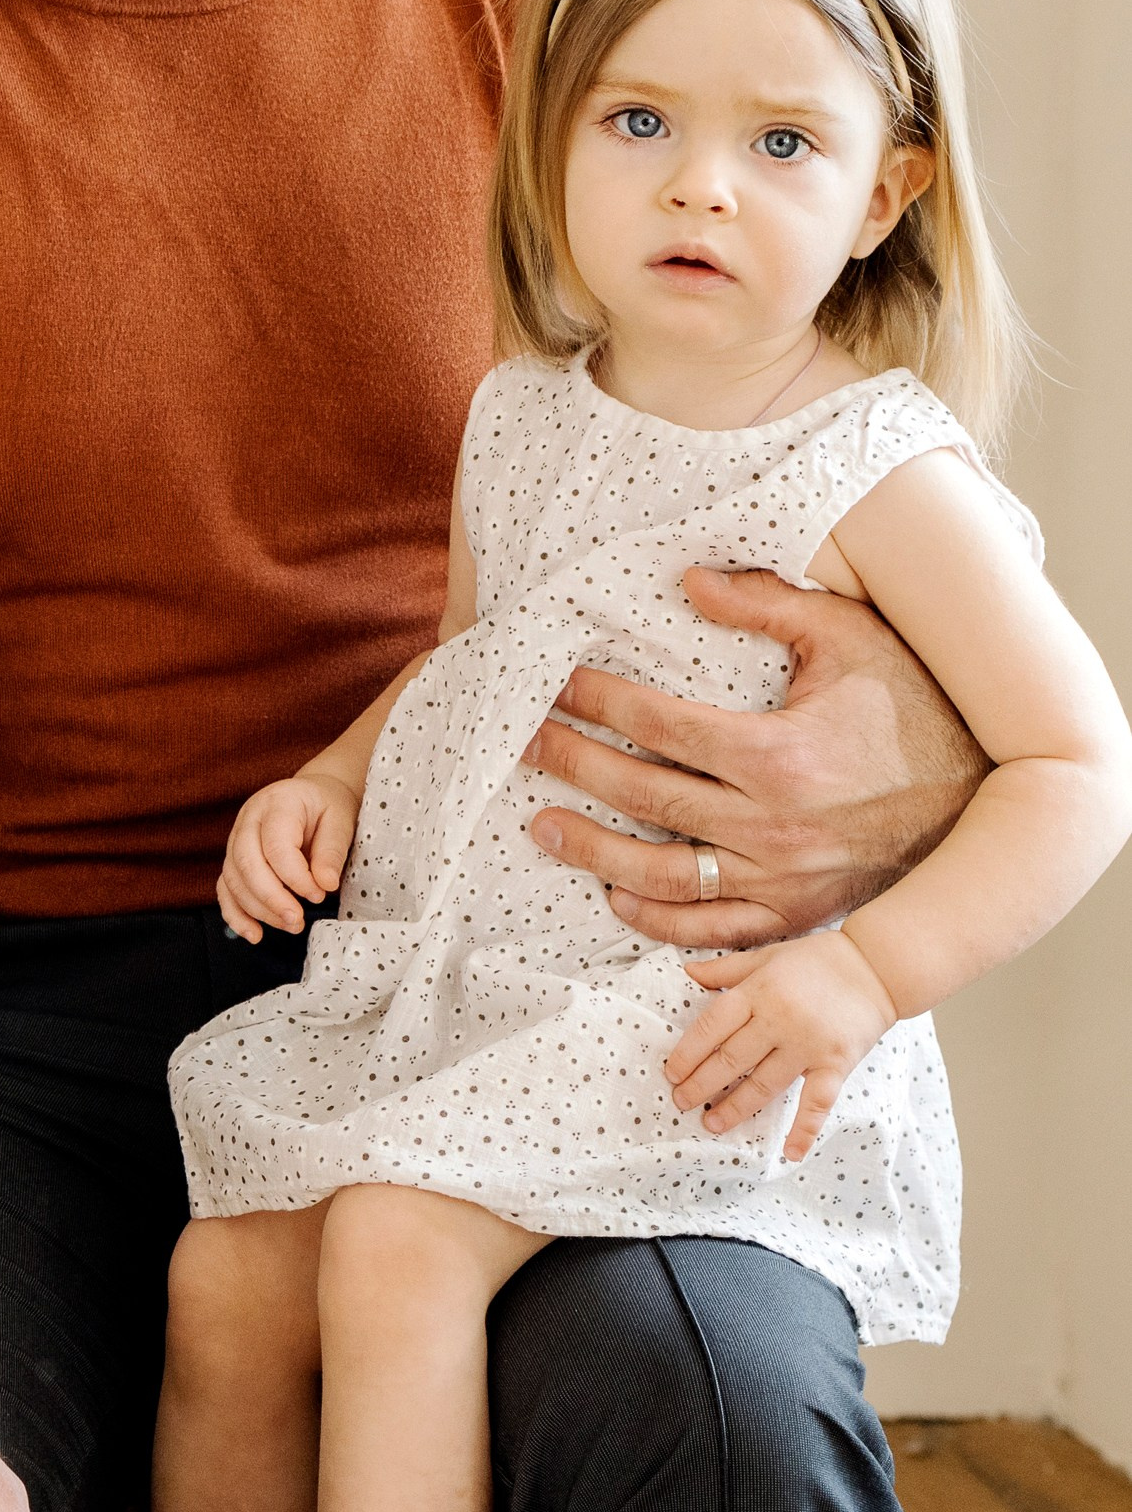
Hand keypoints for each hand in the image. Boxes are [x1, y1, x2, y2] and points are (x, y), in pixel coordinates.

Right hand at [218, 769, 360, 939]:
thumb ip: (332, 852)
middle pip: (247, 864)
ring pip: (234, 880)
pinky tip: (254, 934)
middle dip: (271, 899)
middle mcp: (249, 820)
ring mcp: (236, 840)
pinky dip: (236, 915)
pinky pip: (225, 890)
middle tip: (297, 920)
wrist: (312, 797)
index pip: (276, 846)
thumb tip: (325, 885)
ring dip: (259, 910)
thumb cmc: (326, 807)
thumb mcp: (340, 821)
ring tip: (291, 925)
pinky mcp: (233, 860)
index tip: (319, 895)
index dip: (295, 877)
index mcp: (277, 803)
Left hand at [524, 568, 987, 948]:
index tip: (553, 685)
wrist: (990, 798)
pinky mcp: (795, 918)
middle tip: (522, 745)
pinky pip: (710, 931)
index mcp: (777, 755)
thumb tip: (687, 580)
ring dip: (592, 852)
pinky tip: (615, 896)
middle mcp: (771, 826)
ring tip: (539, 826)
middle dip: (572, 765)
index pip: (658, 726)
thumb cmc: (915, 707)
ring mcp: (781, 882)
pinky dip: (656, 921)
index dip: (597, 702)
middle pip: (642, 796)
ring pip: (661, 874)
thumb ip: (767, 603)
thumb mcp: (852, 636)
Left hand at [668, 931, 899, 1160]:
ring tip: (712, 1123)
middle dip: (702, 1084)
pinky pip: (818, 1101)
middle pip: (732, 1060)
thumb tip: (687, 972)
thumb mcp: (766, 956)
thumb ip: (726, 970)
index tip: (671, 1073)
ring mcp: (809, 1044)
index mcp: (758, 991)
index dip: (688, 1052)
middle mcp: (779, 1019)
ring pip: (764, 1084)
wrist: (878, 966)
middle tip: (680, 1103)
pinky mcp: (836, 1063)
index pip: (712, 1026)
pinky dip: (805, 1129)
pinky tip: (791, 1153)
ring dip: (736, 1108)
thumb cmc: (817, 960)